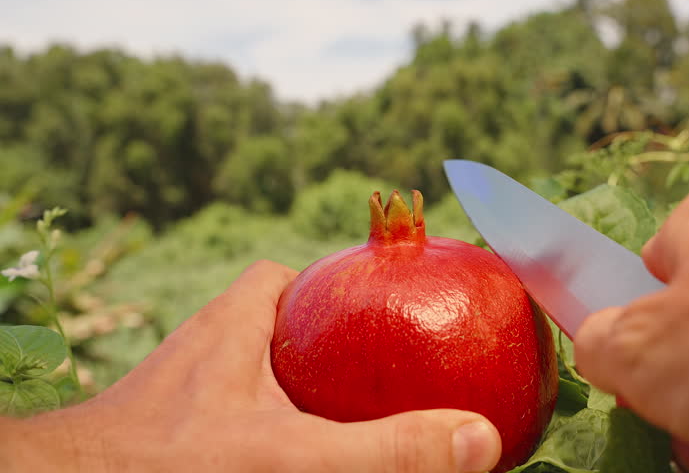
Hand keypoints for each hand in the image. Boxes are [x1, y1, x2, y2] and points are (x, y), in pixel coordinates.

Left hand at [2, 260, 500, 472]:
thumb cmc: (168, 464)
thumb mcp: (292, 456)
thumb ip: (385, 450)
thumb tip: (478, 439)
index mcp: (234, 322)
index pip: (286, 276)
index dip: (332, 285)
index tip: (377, 309)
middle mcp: (207, 348)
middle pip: (277, 323)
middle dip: (322, 341)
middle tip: (372, 371)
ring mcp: (187, 392)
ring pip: (253, 371)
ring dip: (294, 386)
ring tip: (340, 413)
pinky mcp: (173, 427)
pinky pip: (231, 409)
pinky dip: (265, 420)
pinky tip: (284, 449)